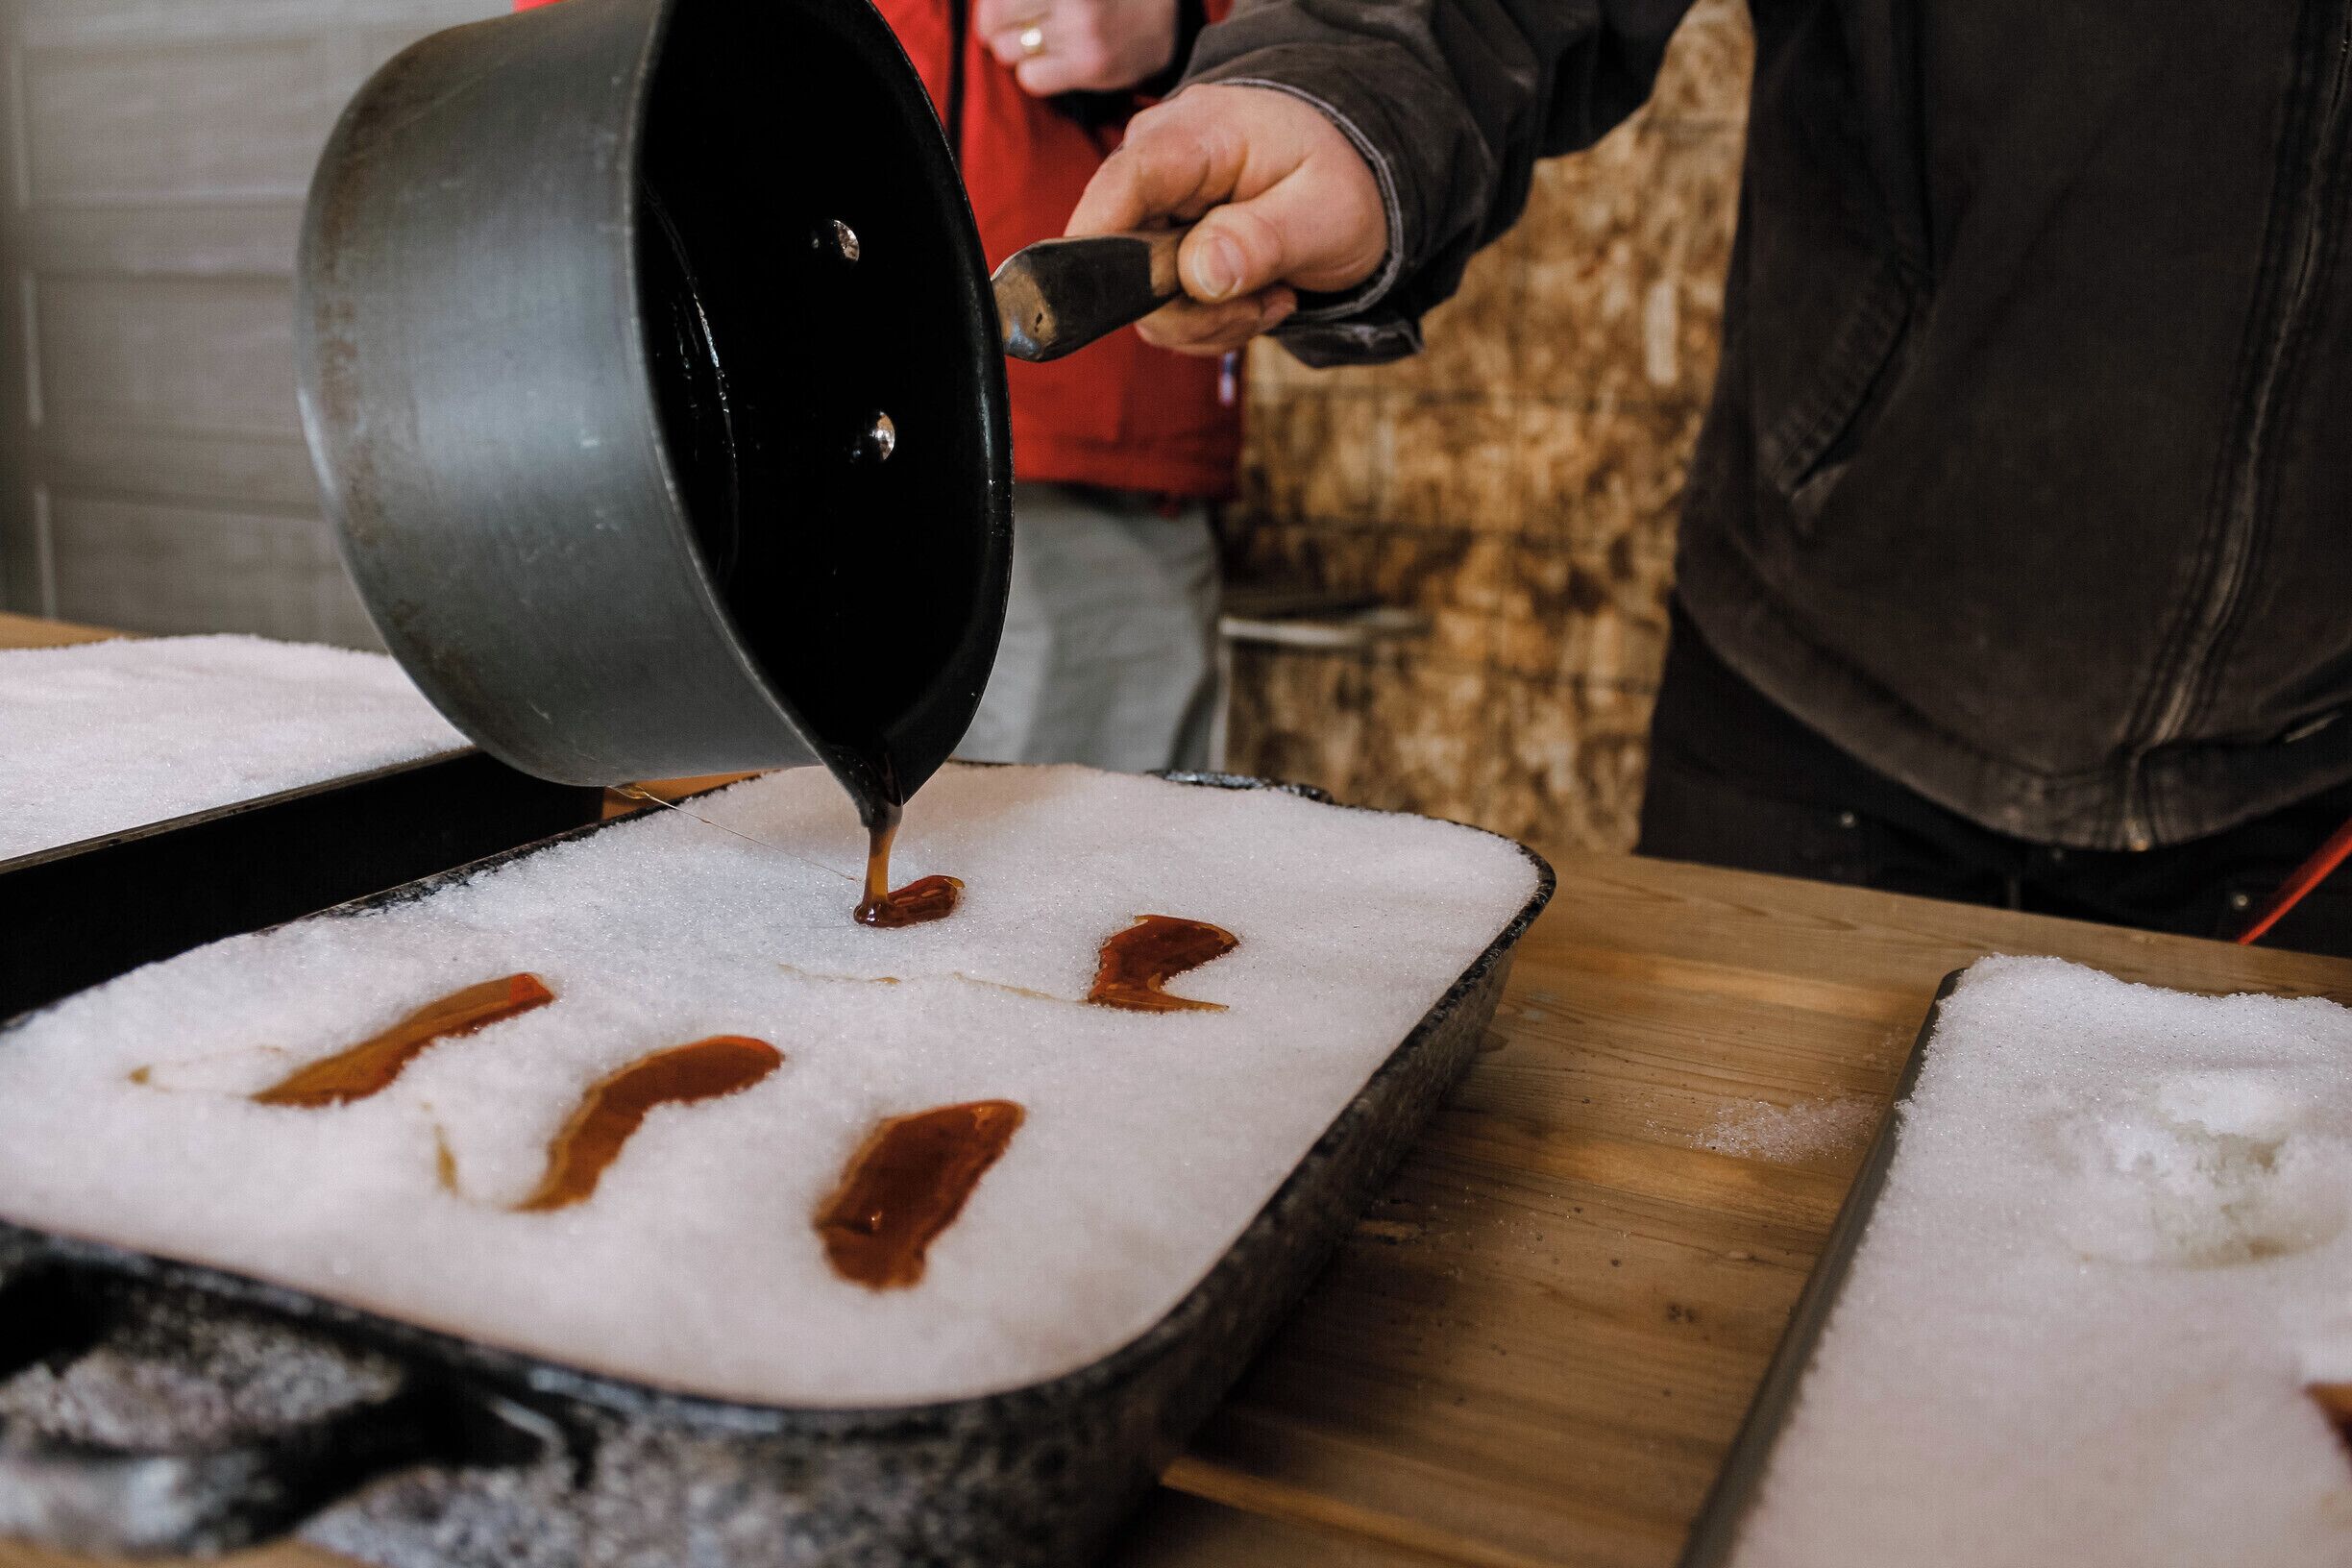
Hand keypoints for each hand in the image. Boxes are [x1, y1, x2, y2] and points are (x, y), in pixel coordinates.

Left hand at [977, 0, 1178, 95]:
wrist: (1170, 10)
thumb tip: (986, 15)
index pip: (997, 3)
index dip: (991, 8)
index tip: (1003, 12)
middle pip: (995, 21)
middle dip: (999, 25)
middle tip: (1019, 25)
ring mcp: (1081, 32)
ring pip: (1008, 51)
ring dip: (1016, 48)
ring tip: (1040, 41)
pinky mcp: (1091, 66)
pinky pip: (1032, 78)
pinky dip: (1033, 72)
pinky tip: (1052, 61)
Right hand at [1067, 84, 1386, 354]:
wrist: (1345, 179)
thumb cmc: (1339, 181)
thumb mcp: (1325, 212)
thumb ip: (1261, 240)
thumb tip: (1196, 274)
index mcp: (1194, 135)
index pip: (1122, 187)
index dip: (1110, 252)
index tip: (1149, 303)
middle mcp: (1154, 165)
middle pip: (1124, 261)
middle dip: (1194, 308)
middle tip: (1263, 302)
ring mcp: (1150, 209)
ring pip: (1143, 302)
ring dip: (1209, 322)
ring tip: (1267, 295)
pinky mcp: (1152, 248)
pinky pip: (1159, 312)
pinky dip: (1207, 322)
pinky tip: (1251, 296)